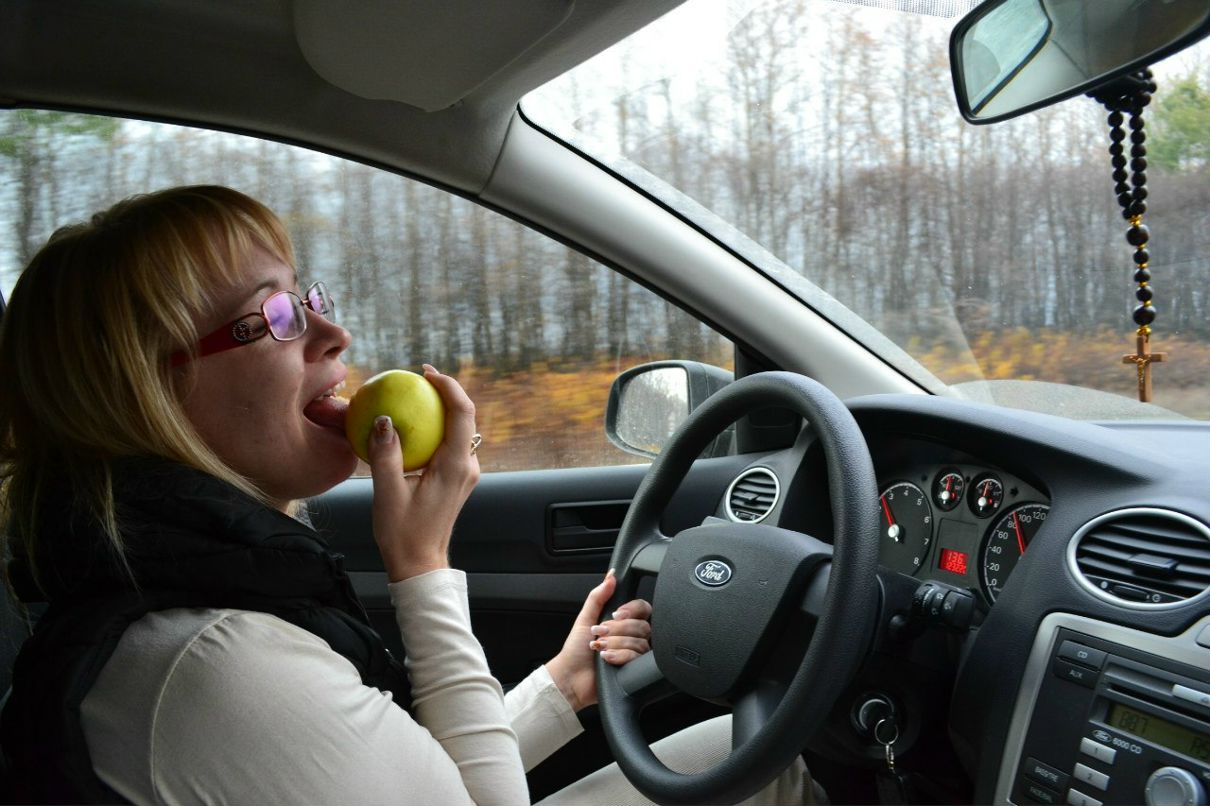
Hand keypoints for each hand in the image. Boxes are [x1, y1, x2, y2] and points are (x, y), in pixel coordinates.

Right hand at [366, 365, 479, 580]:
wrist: (419, 563)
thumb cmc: (403, 533)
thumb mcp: (387, 493)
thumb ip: (385, 454)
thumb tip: (383, 419)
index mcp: (455, 466)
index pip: (463, 413)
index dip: (449, 386)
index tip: (427, 373)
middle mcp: (467, 466)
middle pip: (465, 417)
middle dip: (446, 392)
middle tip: (419, 377)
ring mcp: (465, 473)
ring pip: (460, 430)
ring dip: (441, 410)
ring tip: (415, 396)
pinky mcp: (458, 479)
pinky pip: (450, 444)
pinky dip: (435, 429)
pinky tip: (412, 427)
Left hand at [545, 570, 651, 711]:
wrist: (571, 677)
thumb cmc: (575, 650)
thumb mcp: (585, 618)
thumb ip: (598, 596)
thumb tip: (610, 576)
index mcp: (621, 622)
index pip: (642, 608)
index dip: (631, 610)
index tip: (615, 614)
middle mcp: (630, 637)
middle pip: (642, 625)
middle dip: (618, 629)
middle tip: (601, 633)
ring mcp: (633, 654)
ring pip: (639, 642)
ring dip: (615, 643)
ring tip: (600, 648)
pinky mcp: (634, 670)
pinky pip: (636, 657)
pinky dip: (619, 656)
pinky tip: (606, 658)